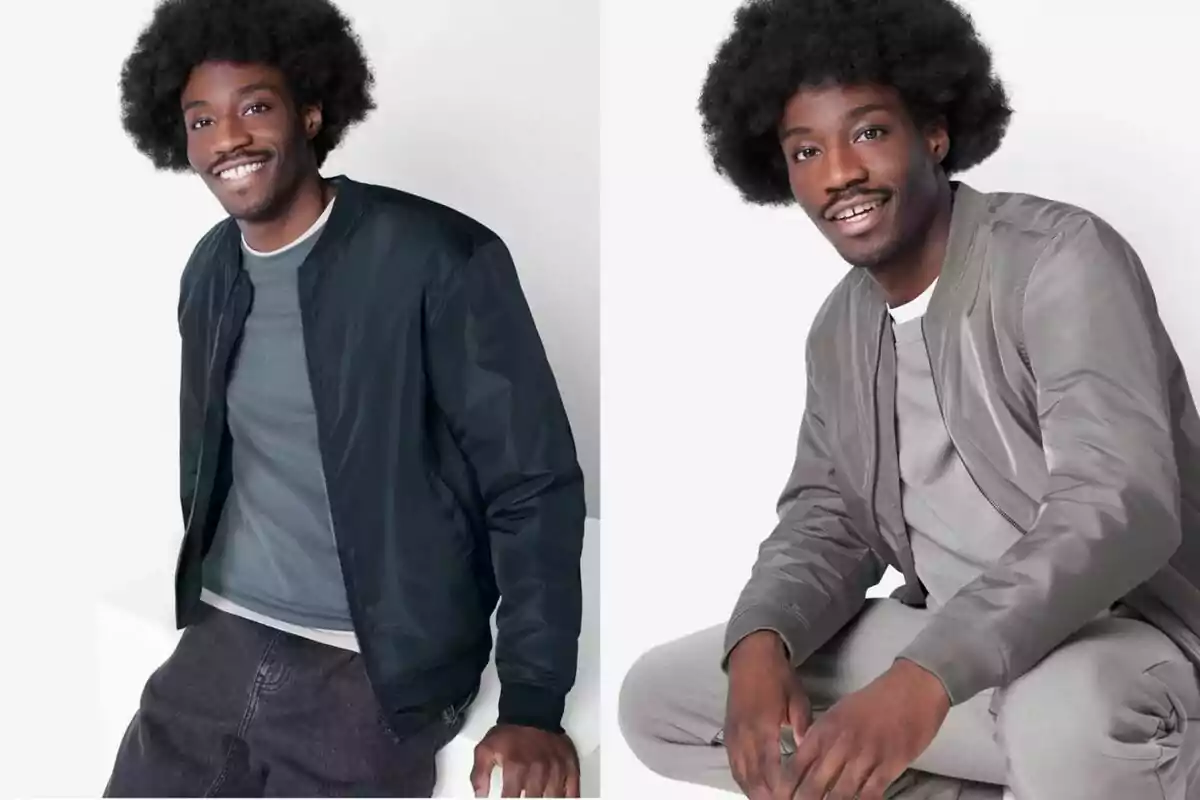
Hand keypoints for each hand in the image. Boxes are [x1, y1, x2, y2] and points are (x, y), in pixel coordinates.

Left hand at [471, 724, 579, 797]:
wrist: (532, 712)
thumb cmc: (510, 733)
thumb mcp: (485, 750)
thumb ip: (479, 776)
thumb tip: (480, 797)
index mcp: (516, 767)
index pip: (511, 799)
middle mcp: (538, 770)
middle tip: (523, 797)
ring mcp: (556, 769)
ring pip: (554, 798)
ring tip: (538, 797)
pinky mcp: (570, 766)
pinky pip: (573, 791)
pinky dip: (568, 798)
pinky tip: (561, 799)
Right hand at [723, 631, 811, 799]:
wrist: (751, 656)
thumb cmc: (778, 676)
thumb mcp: (798, 700)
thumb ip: (804, 728)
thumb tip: (811, 753)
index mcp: (762, 725)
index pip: (769, 768)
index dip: (779, 788)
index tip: (793, 798)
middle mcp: (744, 734)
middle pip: (752, 777)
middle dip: (767, 796)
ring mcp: (733, 735)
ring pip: (740, 774)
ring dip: (754, 792)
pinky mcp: (729, 734)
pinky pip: (734, 765)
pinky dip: (744, 781)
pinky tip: (755, 790)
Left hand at [787, 658, 949, 799]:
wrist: (912, 689)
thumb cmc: (874, 701)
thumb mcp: (838, 713)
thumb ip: (820, 736)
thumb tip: (804, 757)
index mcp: (824, 730)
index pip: (796, 766)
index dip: (785, 788)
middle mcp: (840, 745)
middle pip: (813, 786)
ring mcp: (864, 757)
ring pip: (839, 795)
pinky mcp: (889, 766)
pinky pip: (869, 795)